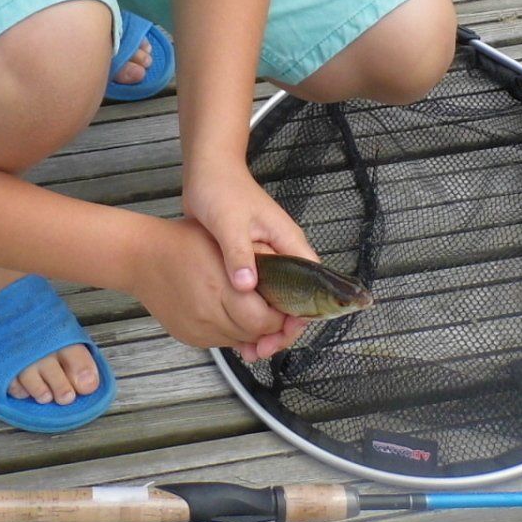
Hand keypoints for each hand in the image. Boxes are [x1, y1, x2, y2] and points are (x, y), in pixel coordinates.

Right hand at [130, 218, 293, 354]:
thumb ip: (254, 262)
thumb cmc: (182, 242)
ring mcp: (197, 329)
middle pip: (253, 334)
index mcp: (220, 287)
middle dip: (270, 326)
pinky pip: (221, 342)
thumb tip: (284, 280)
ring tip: (254, 309)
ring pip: (239, 341)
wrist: (140, 257)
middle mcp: (208, 314)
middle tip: (275, 310)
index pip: (263, 319)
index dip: (281, 317)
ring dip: (251, 330)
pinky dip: (231, 331)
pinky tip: (230, 313)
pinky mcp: (189, 337)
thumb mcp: (224, 241)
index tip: (287, 307)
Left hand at [181, 161, 316, 360]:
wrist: (208, 170)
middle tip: (260, 350)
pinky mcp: (250, 259)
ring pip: (277, 299)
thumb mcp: (229, 222)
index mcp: (289, 242)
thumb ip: (239, 254)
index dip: (303, 315)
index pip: (312, 286)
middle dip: (282, 328)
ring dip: (266, 324)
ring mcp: (268, 256)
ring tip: (249, 349)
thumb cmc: (222, 190)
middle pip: (297, 299)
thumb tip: (247, 287)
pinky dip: (252, 312)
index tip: (282, 336)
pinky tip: (237, 329)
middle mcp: (284, 252)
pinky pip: (259, 292)